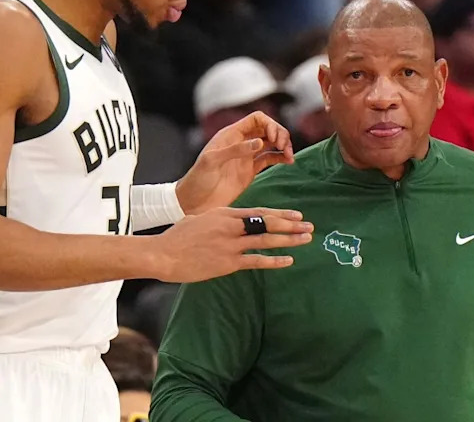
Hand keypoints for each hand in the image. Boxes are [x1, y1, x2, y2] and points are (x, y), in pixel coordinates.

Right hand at [151, 207, 312, 281]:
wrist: (164, 254)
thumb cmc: (178, 237)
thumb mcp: (201, 219)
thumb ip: (220, 220)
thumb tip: (232, 222)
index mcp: (225, 214)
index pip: (259, 212)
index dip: (280, 214)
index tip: (296, 215)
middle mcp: (231, 226)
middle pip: (267, 223)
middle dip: (291, 225)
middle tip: (309, 226)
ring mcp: (230, 245)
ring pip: (266, 240)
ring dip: (289, 240)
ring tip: (306, 239)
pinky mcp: (227, 262)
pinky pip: (256, 261)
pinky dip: (274, 261)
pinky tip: (289, 261)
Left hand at [176, 111, 293, 214]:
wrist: (194, 201)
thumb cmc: (197, 179)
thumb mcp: (212, 161)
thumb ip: (236, 150)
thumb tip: (260, 142)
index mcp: (231, 134)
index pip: (257, 119)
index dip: (269, 124)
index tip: (274, 138)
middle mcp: (241, 142)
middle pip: (268, 129)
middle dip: (280, 134)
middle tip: (285, 147)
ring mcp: (247, 156)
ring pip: (271, 143)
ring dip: (284, 145)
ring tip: (290, 156)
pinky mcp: (250, 171)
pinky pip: (270, 159)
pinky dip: (281, 158)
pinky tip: (288, 161)